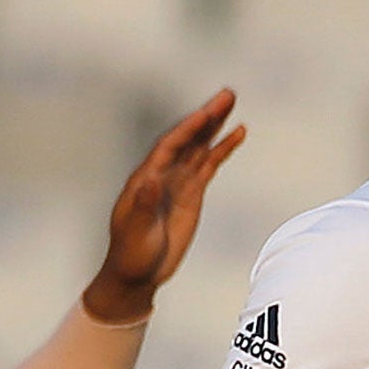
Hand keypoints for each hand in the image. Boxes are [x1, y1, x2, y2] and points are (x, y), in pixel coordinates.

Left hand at [84, 89, 247, 323]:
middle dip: (206, 116)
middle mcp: (161, 173)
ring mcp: (178, 182)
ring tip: (232, 102)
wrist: (138, 274)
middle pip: (187, 138)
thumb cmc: (131, 255)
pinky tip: (236, 134)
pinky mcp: (191, 194)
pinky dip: (222, 149)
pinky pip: (209, 166)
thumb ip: (142, 205)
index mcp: (145, 179)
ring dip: (215, 125)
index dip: (187, 129)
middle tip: (227, 94)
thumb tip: (150, 180)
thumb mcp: (136, 232)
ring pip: (199, 147)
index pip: (169, 146)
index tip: (206, 113)